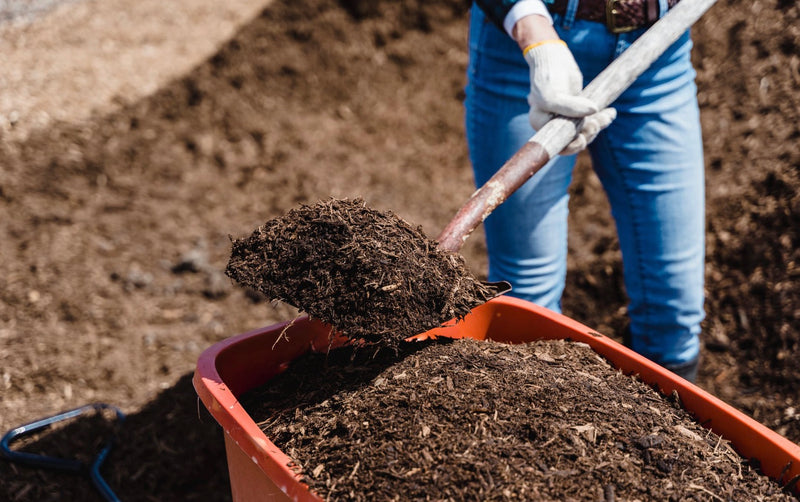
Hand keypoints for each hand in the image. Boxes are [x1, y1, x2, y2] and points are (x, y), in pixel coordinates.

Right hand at [523, 40, 614, 154]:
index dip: (571, 146)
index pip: (556, 145)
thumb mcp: (552, 94)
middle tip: (596, 123)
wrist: (554, 58)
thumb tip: (594, 111)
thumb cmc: (547, 76)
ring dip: (598, 125)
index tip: (582, 139)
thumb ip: (569, 107)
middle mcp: (552, 124)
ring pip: (584, 130)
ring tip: (608, 115)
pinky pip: (591, 119)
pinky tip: (611, 112)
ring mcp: (566, 117)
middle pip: (572, 139)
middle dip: (587, 134)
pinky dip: (602, 118)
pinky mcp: (578, 110)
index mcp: (540, 124)